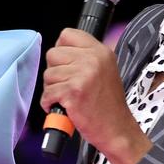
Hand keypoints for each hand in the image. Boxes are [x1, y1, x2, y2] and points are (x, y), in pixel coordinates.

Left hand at [40, 28, 151, 163]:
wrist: (117, 129)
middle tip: (68, 85)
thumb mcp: (105, 70)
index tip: (66, 63)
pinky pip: (47, 93)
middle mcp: (93, 59)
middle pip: (53, 54)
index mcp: (101, 51)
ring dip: (53, 89)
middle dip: (55, 72)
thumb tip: (59, 50)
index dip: (61, 49)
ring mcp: (83, 74)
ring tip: (68, 97)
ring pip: (48, 75)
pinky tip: (64, 107)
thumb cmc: (107, 105)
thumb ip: (85, 57)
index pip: (67, 34)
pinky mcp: (73, 91)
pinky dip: (50, 103)